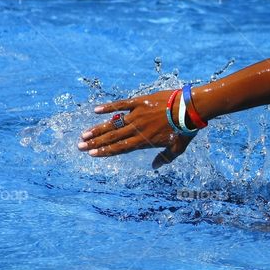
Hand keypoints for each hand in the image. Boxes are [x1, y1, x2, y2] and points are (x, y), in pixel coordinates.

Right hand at [77, 90, 193, 168]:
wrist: (189, 109)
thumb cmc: (185, 130)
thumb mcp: (177, 148)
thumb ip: (164, 158)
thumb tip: (155, 167)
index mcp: (143, 141)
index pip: (120, 148)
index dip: (105, 151)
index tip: (92, 154)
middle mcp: (136, 129)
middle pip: (112, 137)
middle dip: (95, 142)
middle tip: (80, 146)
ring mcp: (136, 114)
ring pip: (113, 123)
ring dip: (98, 129)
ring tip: (84, 134)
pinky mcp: (139, 102)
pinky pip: (121, 104)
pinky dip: (108, 107)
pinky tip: (96, 111)